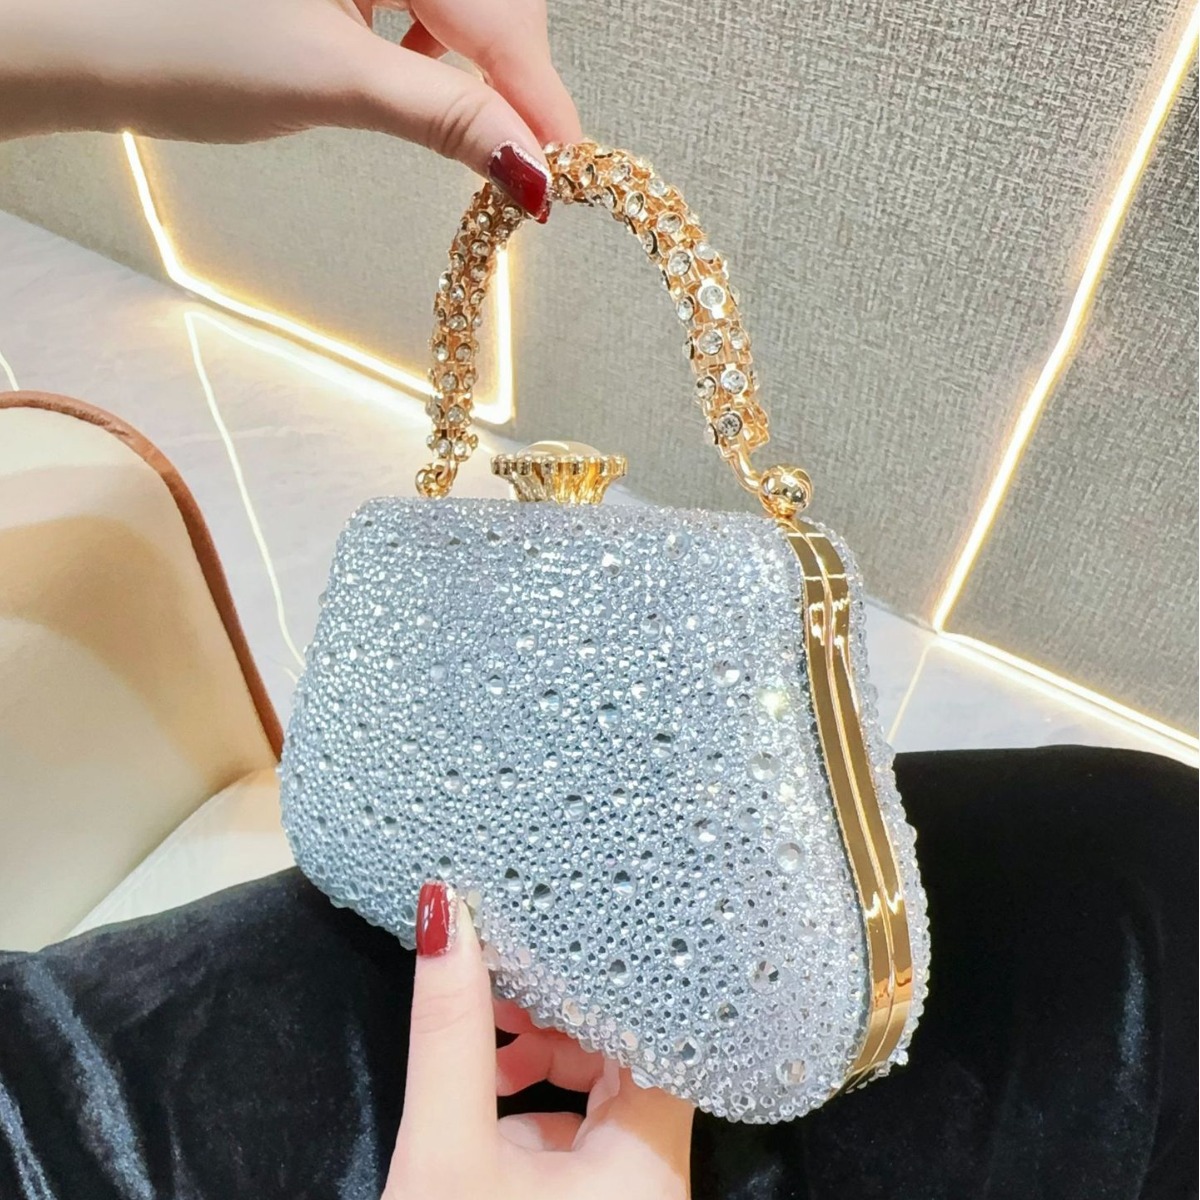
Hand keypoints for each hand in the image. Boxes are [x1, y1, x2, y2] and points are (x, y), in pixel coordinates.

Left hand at [0, 0, 580, 216]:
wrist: (76, 29)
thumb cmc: (176, 37)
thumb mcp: (330, 80)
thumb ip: (443, 114)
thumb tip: (528, 166)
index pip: (497, 10)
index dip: (536, 92)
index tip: (563, 166)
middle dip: (509, 74)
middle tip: (517, 158)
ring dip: (471, 59)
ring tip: (457, 118)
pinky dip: (430, 38)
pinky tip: (408, 65)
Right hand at [386, 881, 693, 1197]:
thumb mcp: (444, 1150)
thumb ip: (449, 1034)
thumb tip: (445, 915)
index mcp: (650, 1159)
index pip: (657, 1027)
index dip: (606, 975)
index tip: (554, 933)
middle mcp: (655, 1174)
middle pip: (624, 1053)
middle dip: (557, 1014)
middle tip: (500, 985)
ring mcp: (623, 1192)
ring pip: (598, 1090)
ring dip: (539, 1055)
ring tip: (483, 1043)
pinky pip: (578, 1131)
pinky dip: (533, 1104)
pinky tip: (487, 1094)